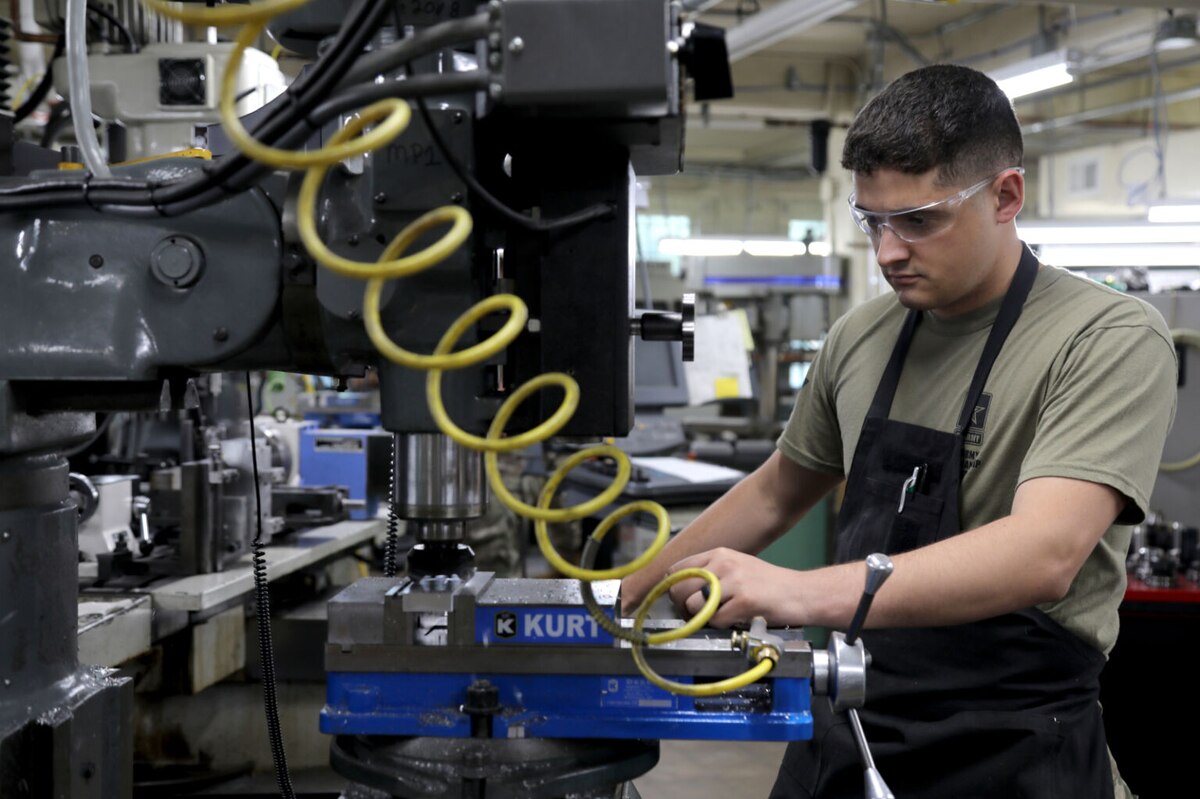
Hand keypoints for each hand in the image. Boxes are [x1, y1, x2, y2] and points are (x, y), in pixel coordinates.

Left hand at [665, 547, 801, 628]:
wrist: (802, 593)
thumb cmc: (770, 585)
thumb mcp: (738, 568)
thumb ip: (711, 574)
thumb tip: (681, 591)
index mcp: (719, 554)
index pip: (676, 569)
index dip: (673, 589)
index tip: (681, 602)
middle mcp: (724, 563)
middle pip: (679, 588)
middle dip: (682, 608)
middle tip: (696, 616)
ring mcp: (734, 581)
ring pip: (694, 605)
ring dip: (701, 618)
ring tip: (719, 617)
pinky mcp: (745, 600)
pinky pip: (715, 620)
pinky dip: (721, 626)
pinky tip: (735, 620)